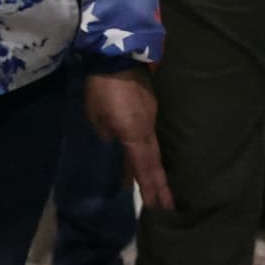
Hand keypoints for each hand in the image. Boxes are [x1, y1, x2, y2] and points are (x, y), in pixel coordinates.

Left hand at [85, 69, 172, 210]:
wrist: (118, 56)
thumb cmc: (103, 89)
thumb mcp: (96, 117)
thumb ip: (107, 137)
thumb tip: (114, 148)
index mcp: (135, 135)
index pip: (145, 169)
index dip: (152, 189)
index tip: (159, 208)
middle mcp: (148, 130)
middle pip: (155, 163)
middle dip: (160, 186)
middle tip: (168, 207)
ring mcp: (150, 118)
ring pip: (153, 150)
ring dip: (154, 171)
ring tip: (158, 191)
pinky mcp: (149, 108)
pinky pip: (149, 137)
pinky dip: (148, 153)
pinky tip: (143, 159)